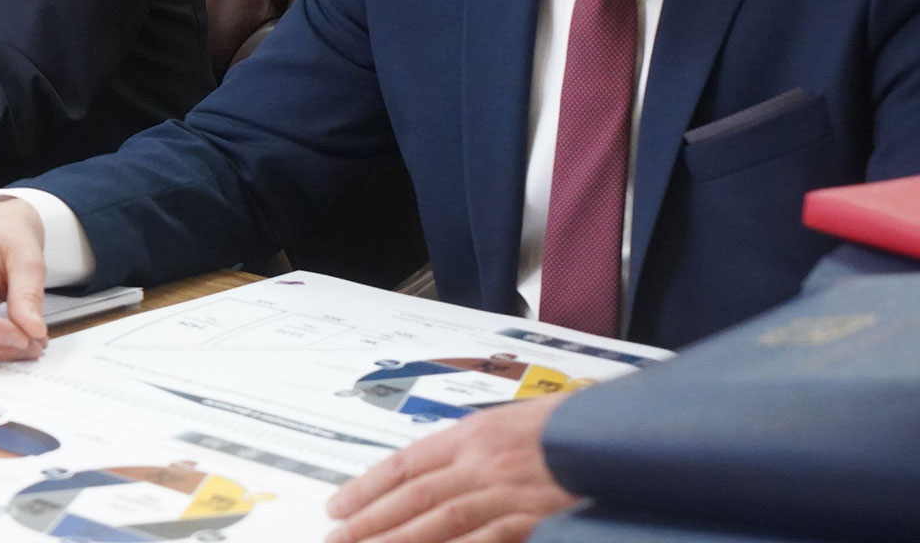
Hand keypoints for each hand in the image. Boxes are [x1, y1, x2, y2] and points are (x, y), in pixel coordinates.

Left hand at [323, 392, 575, 542]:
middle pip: (415, 498)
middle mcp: (483, 462)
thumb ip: (469, 449)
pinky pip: (489, 540)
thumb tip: (424, 475)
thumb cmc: (567, 426)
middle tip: (335, 541)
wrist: (620, 431)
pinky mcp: (536, 518)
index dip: (367, 489)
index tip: (337, 508)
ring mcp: (510, 492)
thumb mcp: (509, 423)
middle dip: (370, 523)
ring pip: (443, 523)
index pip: (405, 465)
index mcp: (472, 434)